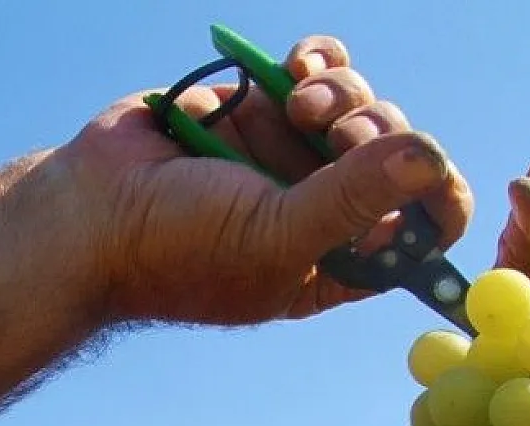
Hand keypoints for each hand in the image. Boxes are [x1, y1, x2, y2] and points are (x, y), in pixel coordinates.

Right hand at [61, 35, 473, 325]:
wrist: (89, 208)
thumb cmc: (177, 247)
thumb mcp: (278, 235)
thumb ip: (355, 197)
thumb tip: (433, 156)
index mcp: (340, 262)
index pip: (423, 233)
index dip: (440, 198)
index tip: (428, 171)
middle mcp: (326, 208)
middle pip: (399, 153)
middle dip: (377, 133)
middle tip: (336, 134)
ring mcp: (294, 153)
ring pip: (362, 102)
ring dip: (343, 93)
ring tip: (298, 102)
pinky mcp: (264, 105)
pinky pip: (324, 69)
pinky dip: (320, 60)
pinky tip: (298, 66)